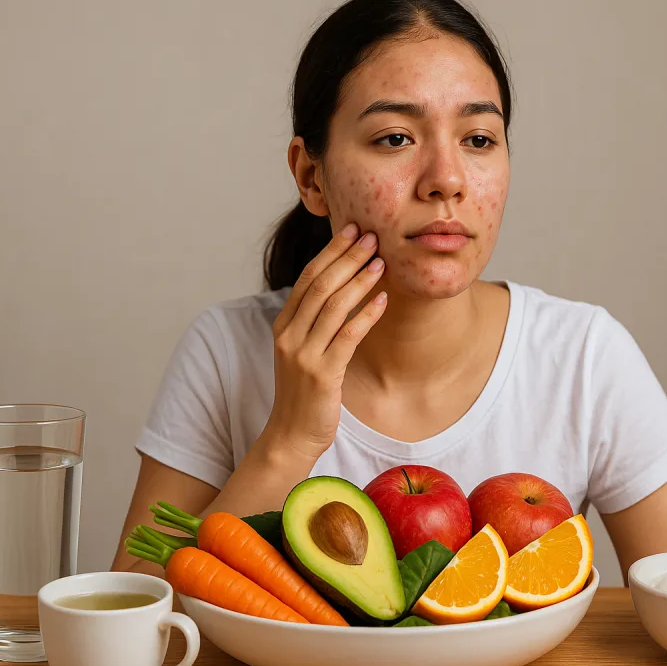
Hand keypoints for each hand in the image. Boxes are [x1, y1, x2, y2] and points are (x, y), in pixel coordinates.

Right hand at [261, 223, 386, 461]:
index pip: (308, 277)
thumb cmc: (304, 391)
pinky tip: (383, 300)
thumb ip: (314, 321)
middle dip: (347, 257)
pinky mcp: (322, 374)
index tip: (352, 230)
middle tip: (371, 237)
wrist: (291, 435)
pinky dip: (366, 315)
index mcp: (283, 324)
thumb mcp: (302, 350)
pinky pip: (348, 336)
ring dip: (360, 280)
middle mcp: (289, 335)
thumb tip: (342, 286)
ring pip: (333, 306)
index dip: (331, 251)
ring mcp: (303, 354)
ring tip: (382, 262)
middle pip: (320, 285)